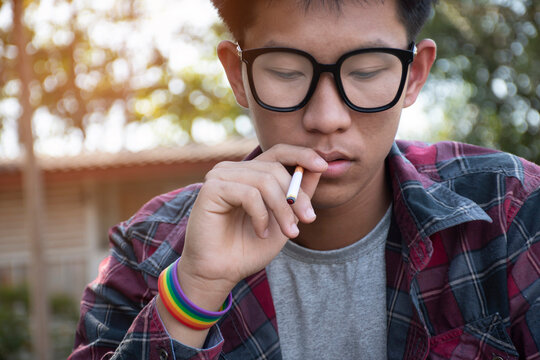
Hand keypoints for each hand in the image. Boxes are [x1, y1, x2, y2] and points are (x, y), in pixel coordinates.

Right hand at [177, 144, 326, 308]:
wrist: (221, 272)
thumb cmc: (249, 247)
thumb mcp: (284, 219)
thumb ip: (298, 194)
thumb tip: (320, 168)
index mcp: (249, 173)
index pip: (278, 152)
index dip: (301, 155)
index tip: (323, 166)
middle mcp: (233, 170)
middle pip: (275, 169)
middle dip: (296, 196)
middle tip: (308, 219)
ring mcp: (220, 177)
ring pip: (264, 181)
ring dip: (282, 209)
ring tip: (288, 232)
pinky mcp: (212, 188)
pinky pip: (249, 194)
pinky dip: (261, 216)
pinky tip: (261, 232)